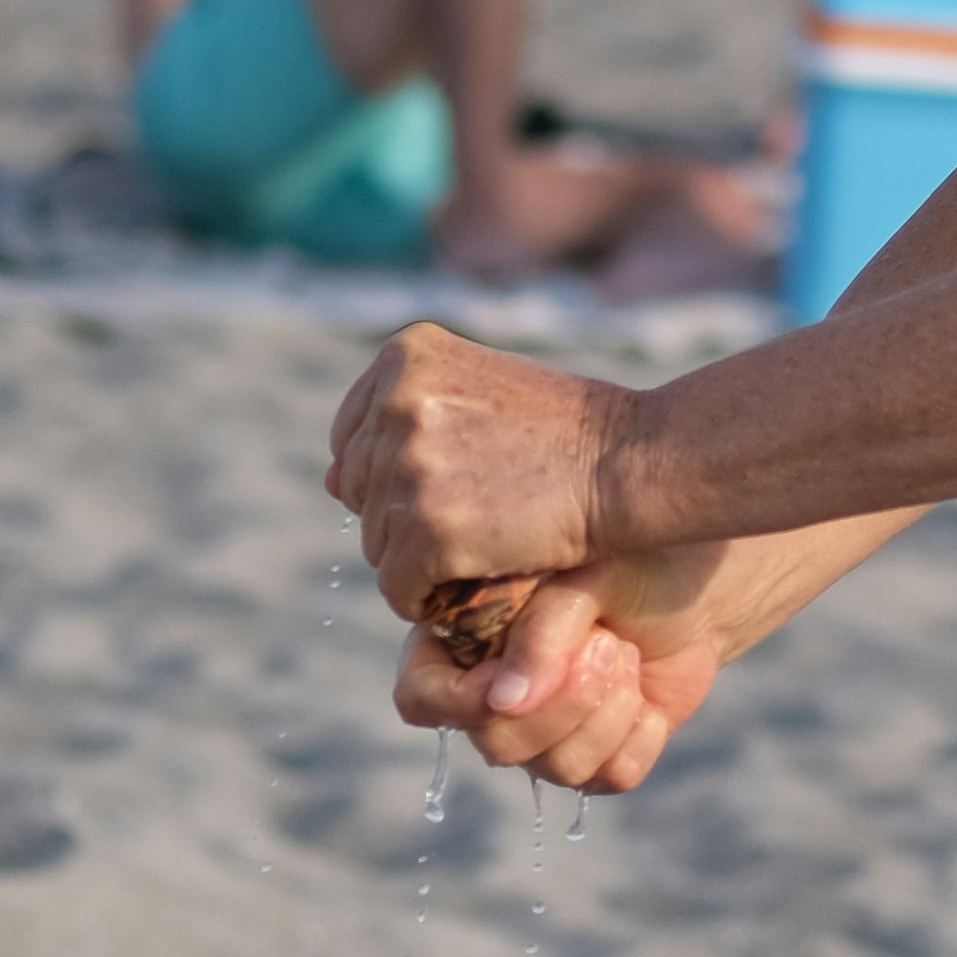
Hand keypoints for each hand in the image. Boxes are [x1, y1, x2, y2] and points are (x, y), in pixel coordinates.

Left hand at [325, 324, 626, 620]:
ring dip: (419, 560)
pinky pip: (396, 587)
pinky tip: (469, 585)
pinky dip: (425, 599)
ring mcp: (409, 466)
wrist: (631, 464)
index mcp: (404, 357)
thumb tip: (325, 481)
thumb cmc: (568, 435)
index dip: (395, 475)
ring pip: (376, 543)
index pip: (351, 437)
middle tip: (474, 522)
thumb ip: (404, 426)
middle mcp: (397, 403)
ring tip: (481, 549)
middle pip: (359, 491)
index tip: (452, 485)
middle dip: (405, 518)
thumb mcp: (483, 398)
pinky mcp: (427, 530)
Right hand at [393, 559, 737, 793]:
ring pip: (557, 769)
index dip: (460, 701)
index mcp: (465, 644)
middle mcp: (497, 699)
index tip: (513, 673)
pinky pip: (608, 778)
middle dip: (563, 700)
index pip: (421, 698)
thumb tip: (506, 702)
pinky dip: (639, 734)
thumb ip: (539, 633)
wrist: (691, 584)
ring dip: (606, 710)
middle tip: (606, 642)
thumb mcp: (579, 578)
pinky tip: (647, 695)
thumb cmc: (622, 562)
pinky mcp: (601, 759)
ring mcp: (547, 736)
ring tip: (624, 654)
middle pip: (497, 746)